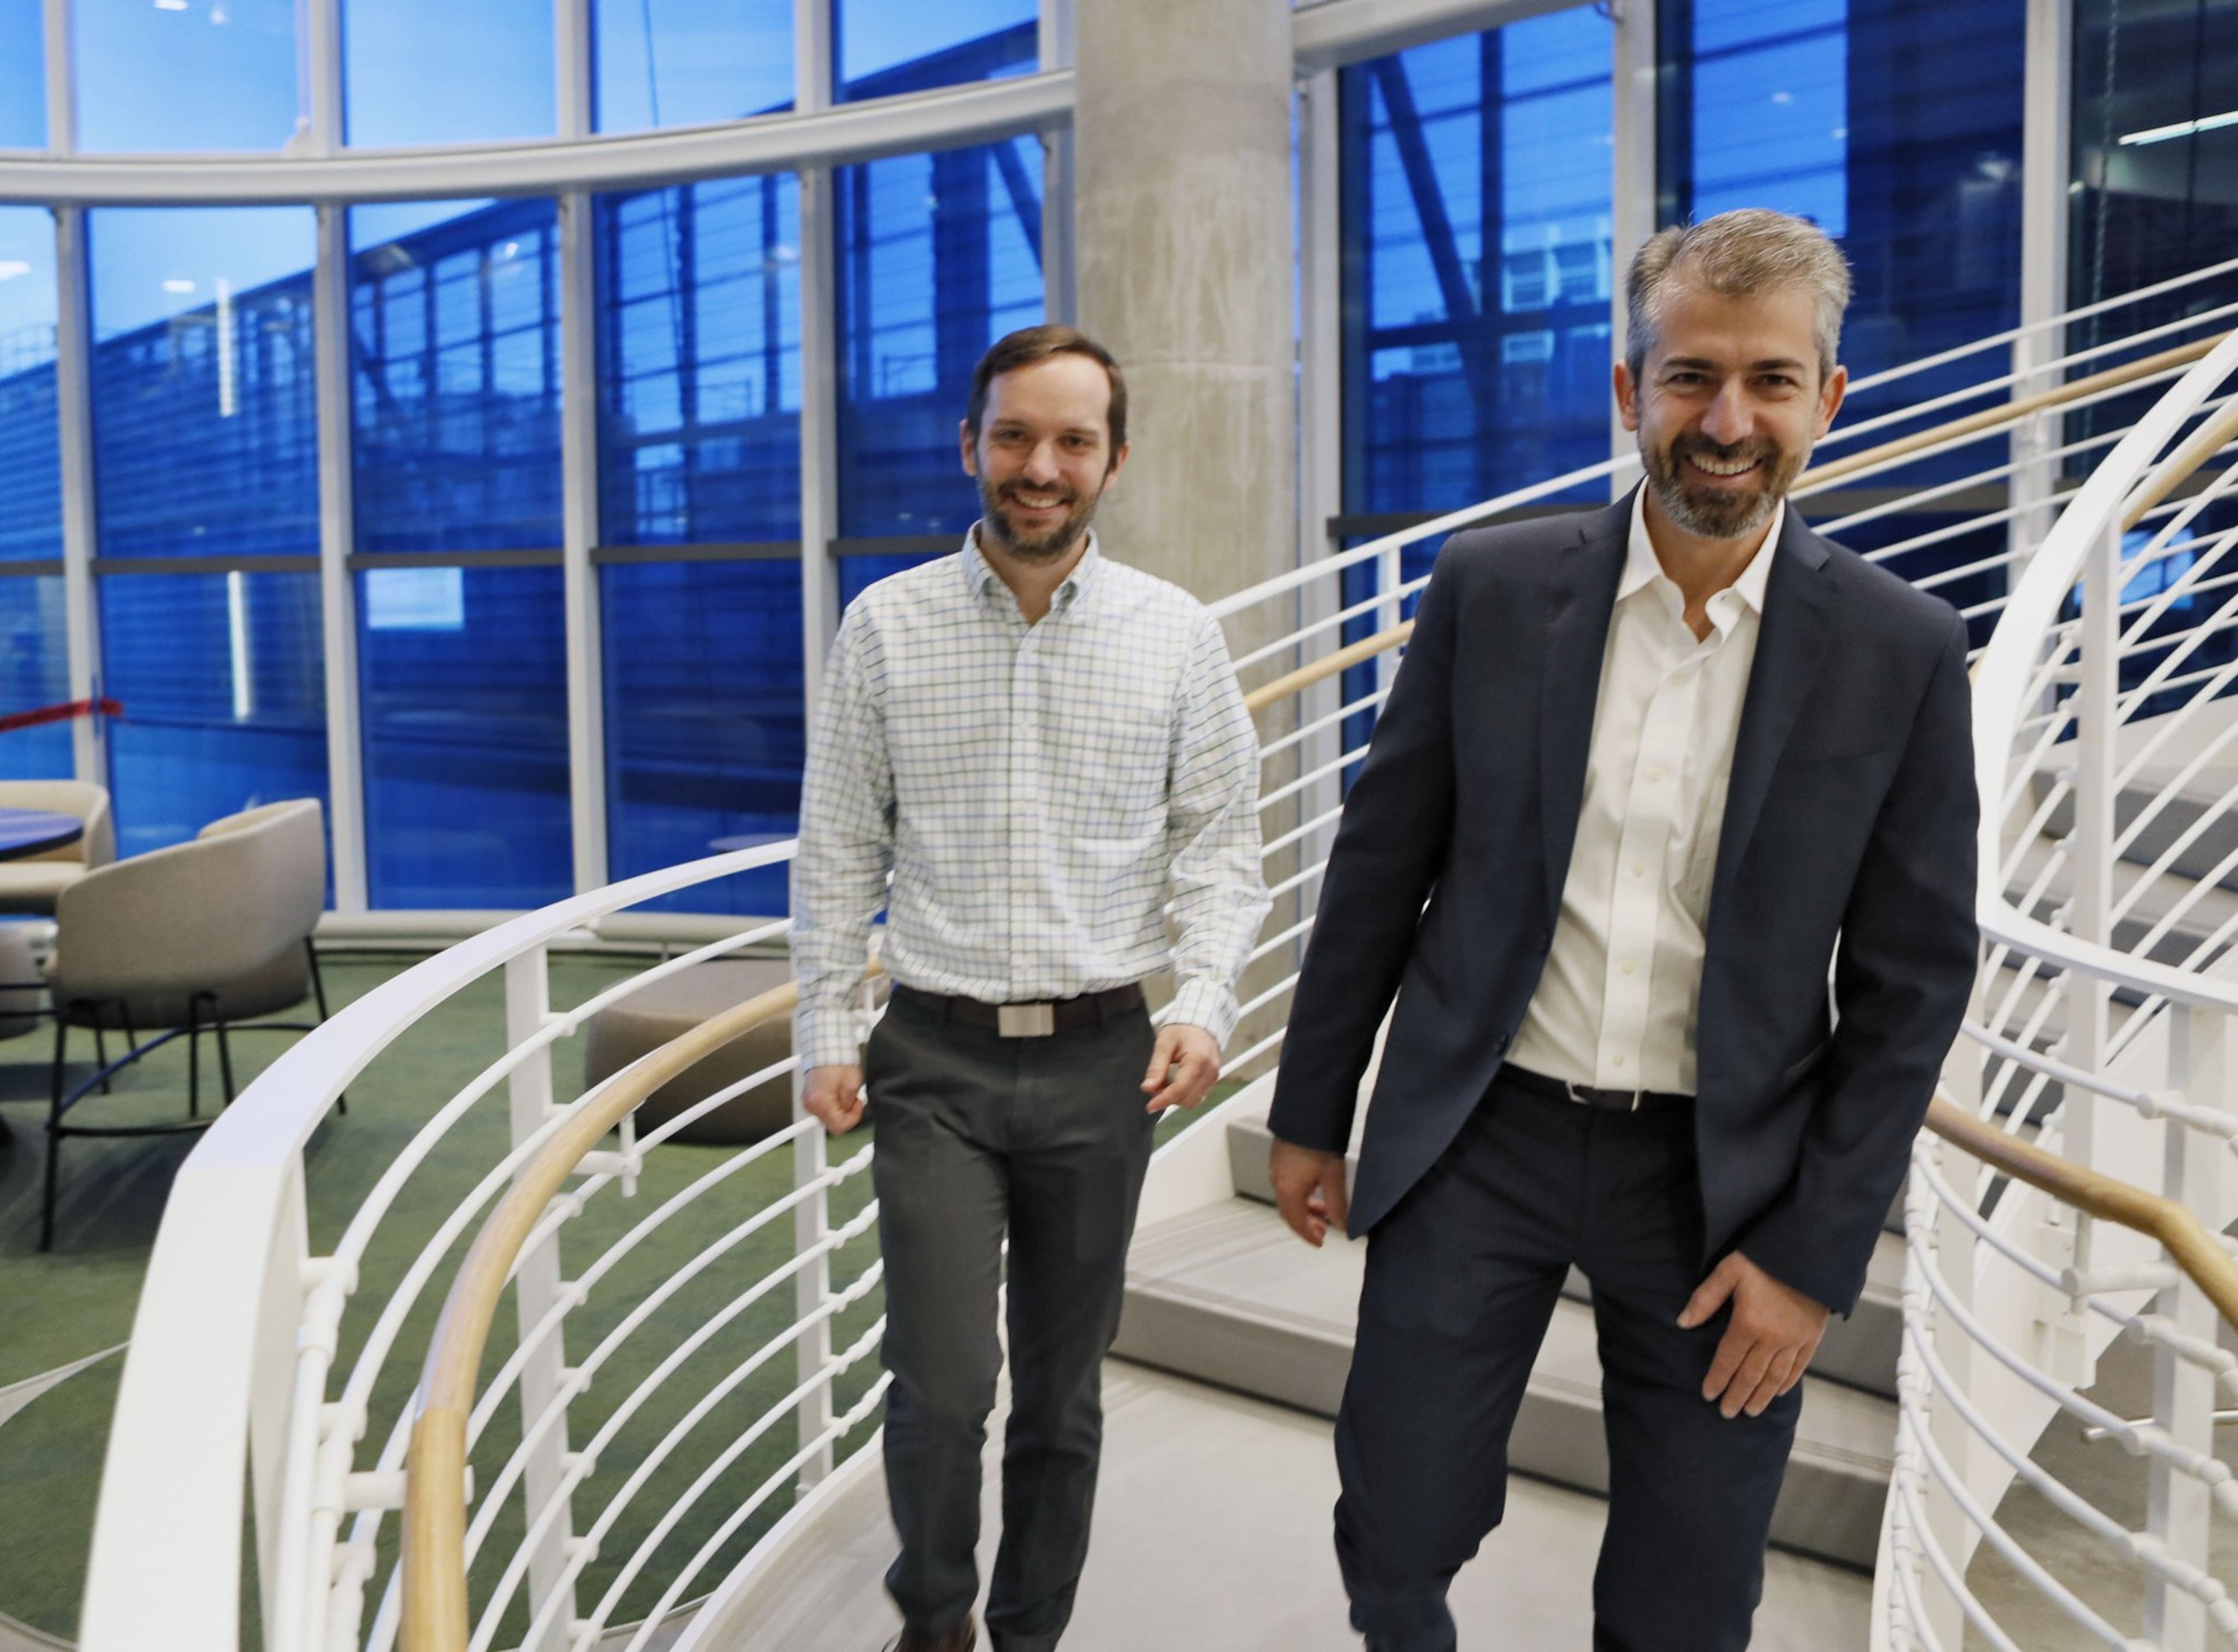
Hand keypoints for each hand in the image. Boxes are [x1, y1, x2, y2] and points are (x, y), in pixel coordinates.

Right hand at [802, 1064, 866, 1134]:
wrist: (825, 1046)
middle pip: (832, 1123)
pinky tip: (837, 1091)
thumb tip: (848, 1112)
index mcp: (821, 1104)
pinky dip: (832, 1103)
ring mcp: (808, 1101)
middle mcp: (810, 1105)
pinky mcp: (808, 1096)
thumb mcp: (852, 1085)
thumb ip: (850, 1105)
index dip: (853, 1118)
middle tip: (853, 1098)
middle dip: (845, 1113)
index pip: (839, 1128)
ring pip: (828, 1116)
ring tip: (844, 1091)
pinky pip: (822, 1108)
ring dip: (839, 1108)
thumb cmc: (837, 1061)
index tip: (858, 1105)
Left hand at [1142, 1023, 1221, 1113]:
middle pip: (1186, 1099)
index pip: (1180, 1089)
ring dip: (1176, 1097)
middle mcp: (1210, 1071)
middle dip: (1168, 1097)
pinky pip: (1197, 1096)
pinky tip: (1175, 1082)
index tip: (1150, 1106)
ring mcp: (1214, 1077)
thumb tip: (1148, 1087)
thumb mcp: (1164, 1044)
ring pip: (1192, 1101)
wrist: (1201, 1022)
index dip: (1163, 1100)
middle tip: (1155, 1084)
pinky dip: (1184, 1094)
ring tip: (1165, 1081)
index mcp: (1199, 1060)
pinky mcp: (1213, 1080)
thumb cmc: (1183, 1029)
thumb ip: (1156, 1067)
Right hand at [1269, 1137, 1349, 1247]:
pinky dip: (1301, 1194)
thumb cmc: (1318, 1141)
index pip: (1295, 1222)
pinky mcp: (1280, 1156)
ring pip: (1288, 1197)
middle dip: (1306, 1223)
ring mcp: (1277, 1167)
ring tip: (1324, 1209)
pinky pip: (1287, 1184)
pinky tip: (1315, 1188)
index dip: (1308, 1235)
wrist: (1307, 1111)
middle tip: (1324, 1229)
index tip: (1320, 1242)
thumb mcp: (1333, 1176)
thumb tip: (1344, 1227)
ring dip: (1305, 1208)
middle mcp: (1277, 1180)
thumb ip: (1337, 1205)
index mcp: (1288, 1189)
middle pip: (1289, 1211)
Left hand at [1678, 1251, 1829, 1418]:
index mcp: (1748, 1323)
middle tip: (1727, 1413)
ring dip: (1761, 1396)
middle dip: (1737, 1396)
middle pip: (1750, 1375)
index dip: (1717, 1380)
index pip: (1727, 1360)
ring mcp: (1794, 1340)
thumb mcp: (1729, 1270)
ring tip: (1750, 1411)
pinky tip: (1779, 1393)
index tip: (1708, 1395)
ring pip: (1775, 1377)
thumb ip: (1705, 1299)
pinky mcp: (1812, 1337)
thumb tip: (1683, 1323)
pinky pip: (1798, 1367)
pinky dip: (1787, 1382)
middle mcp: (1772, 1338)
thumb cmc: (1764, 1258)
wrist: (1808, 1252)